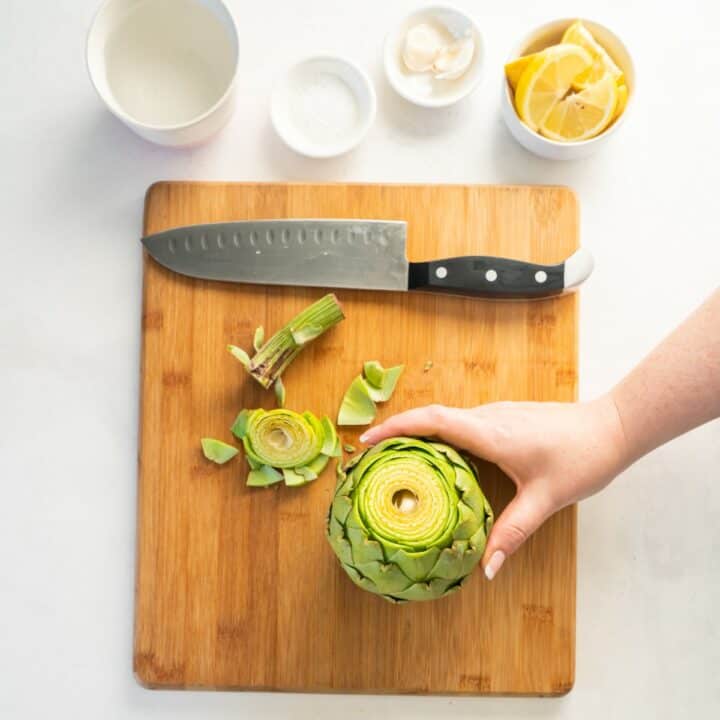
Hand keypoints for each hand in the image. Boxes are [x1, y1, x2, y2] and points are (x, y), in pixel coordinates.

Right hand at [359, 396, 628, 579]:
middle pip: (430, 417)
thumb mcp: (545, 499)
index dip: (395, 427)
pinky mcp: (503, 418)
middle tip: (370, 457)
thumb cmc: (582, 459)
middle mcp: (487, 418)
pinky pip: (460, 423)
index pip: (431, 421)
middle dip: (396, 431)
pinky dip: (438, 436)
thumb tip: (486, 569)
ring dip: (416, 433)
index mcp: (490, 433)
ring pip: (445, 419)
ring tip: (394, 460)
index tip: (366, 440)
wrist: (612, 427)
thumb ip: (513, 532)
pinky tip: (437, 460)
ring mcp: (495, 414)